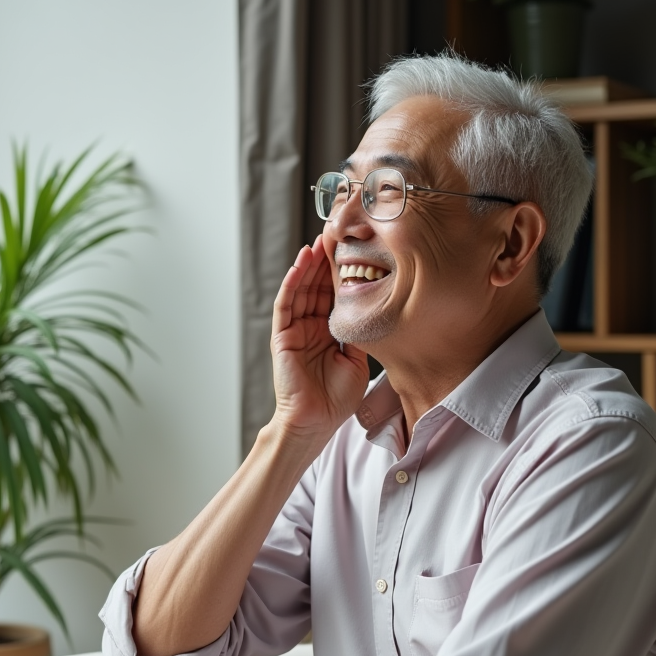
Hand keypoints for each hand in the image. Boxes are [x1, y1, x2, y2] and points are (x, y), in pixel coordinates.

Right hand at [269, 236, 369, 448]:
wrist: (317, 422)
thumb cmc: (336, 398)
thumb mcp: (357, 359)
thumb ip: (359, 333)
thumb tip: (373, 309)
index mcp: (327, 331)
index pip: (333, 294)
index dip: (341, 271)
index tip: (353, 248)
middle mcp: (310, 326)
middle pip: (316, 286)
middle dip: (325, 261)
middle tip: (335, 233)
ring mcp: (294, 329)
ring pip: (301, 289)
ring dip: (308, 265)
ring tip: (318, 242)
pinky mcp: (282, 336)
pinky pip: (286, 304)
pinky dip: (292, 282)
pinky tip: (300, 264)